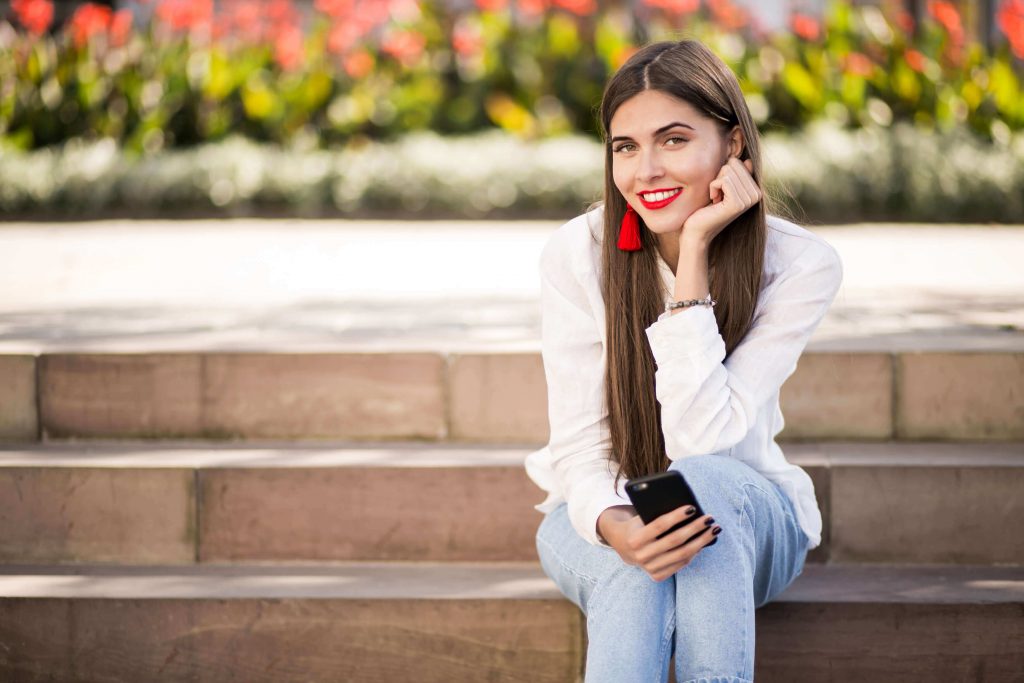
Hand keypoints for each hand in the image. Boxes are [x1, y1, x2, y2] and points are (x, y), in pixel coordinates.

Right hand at [597, 504, 720, 581]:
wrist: (623, 546)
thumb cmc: (637, 525)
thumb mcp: (640, 517)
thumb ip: (657, 514)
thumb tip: (689, 511)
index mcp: (634, 539)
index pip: (659, 525)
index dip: (676, 516)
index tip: (692, 508)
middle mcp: (641, 556)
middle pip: (674, 541)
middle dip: (695, 528)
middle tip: (710, 518)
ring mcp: (649, 568)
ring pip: (682, 555)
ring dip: (701, 542)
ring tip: (713, 530)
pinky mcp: (657, 576)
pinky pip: (681, 564)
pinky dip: (695, 552)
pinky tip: (704, 542)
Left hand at [681, 157, 760, 247]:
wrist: (697, 231)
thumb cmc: (706, 208)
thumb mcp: (723, 188)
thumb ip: (737, 175)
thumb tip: (748, 161)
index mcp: (756, 190)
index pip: (738, 162)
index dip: (723, 174)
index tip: (722, 192)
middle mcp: (756, 195)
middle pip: (734, 164)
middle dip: (719, 177)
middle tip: (718, 195)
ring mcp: (748, 200)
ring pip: (728, 170)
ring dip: (715, 183)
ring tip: (716, 199)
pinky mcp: (738, 203)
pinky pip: (723, 180)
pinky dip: (713, 187)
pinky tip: (714, 201)